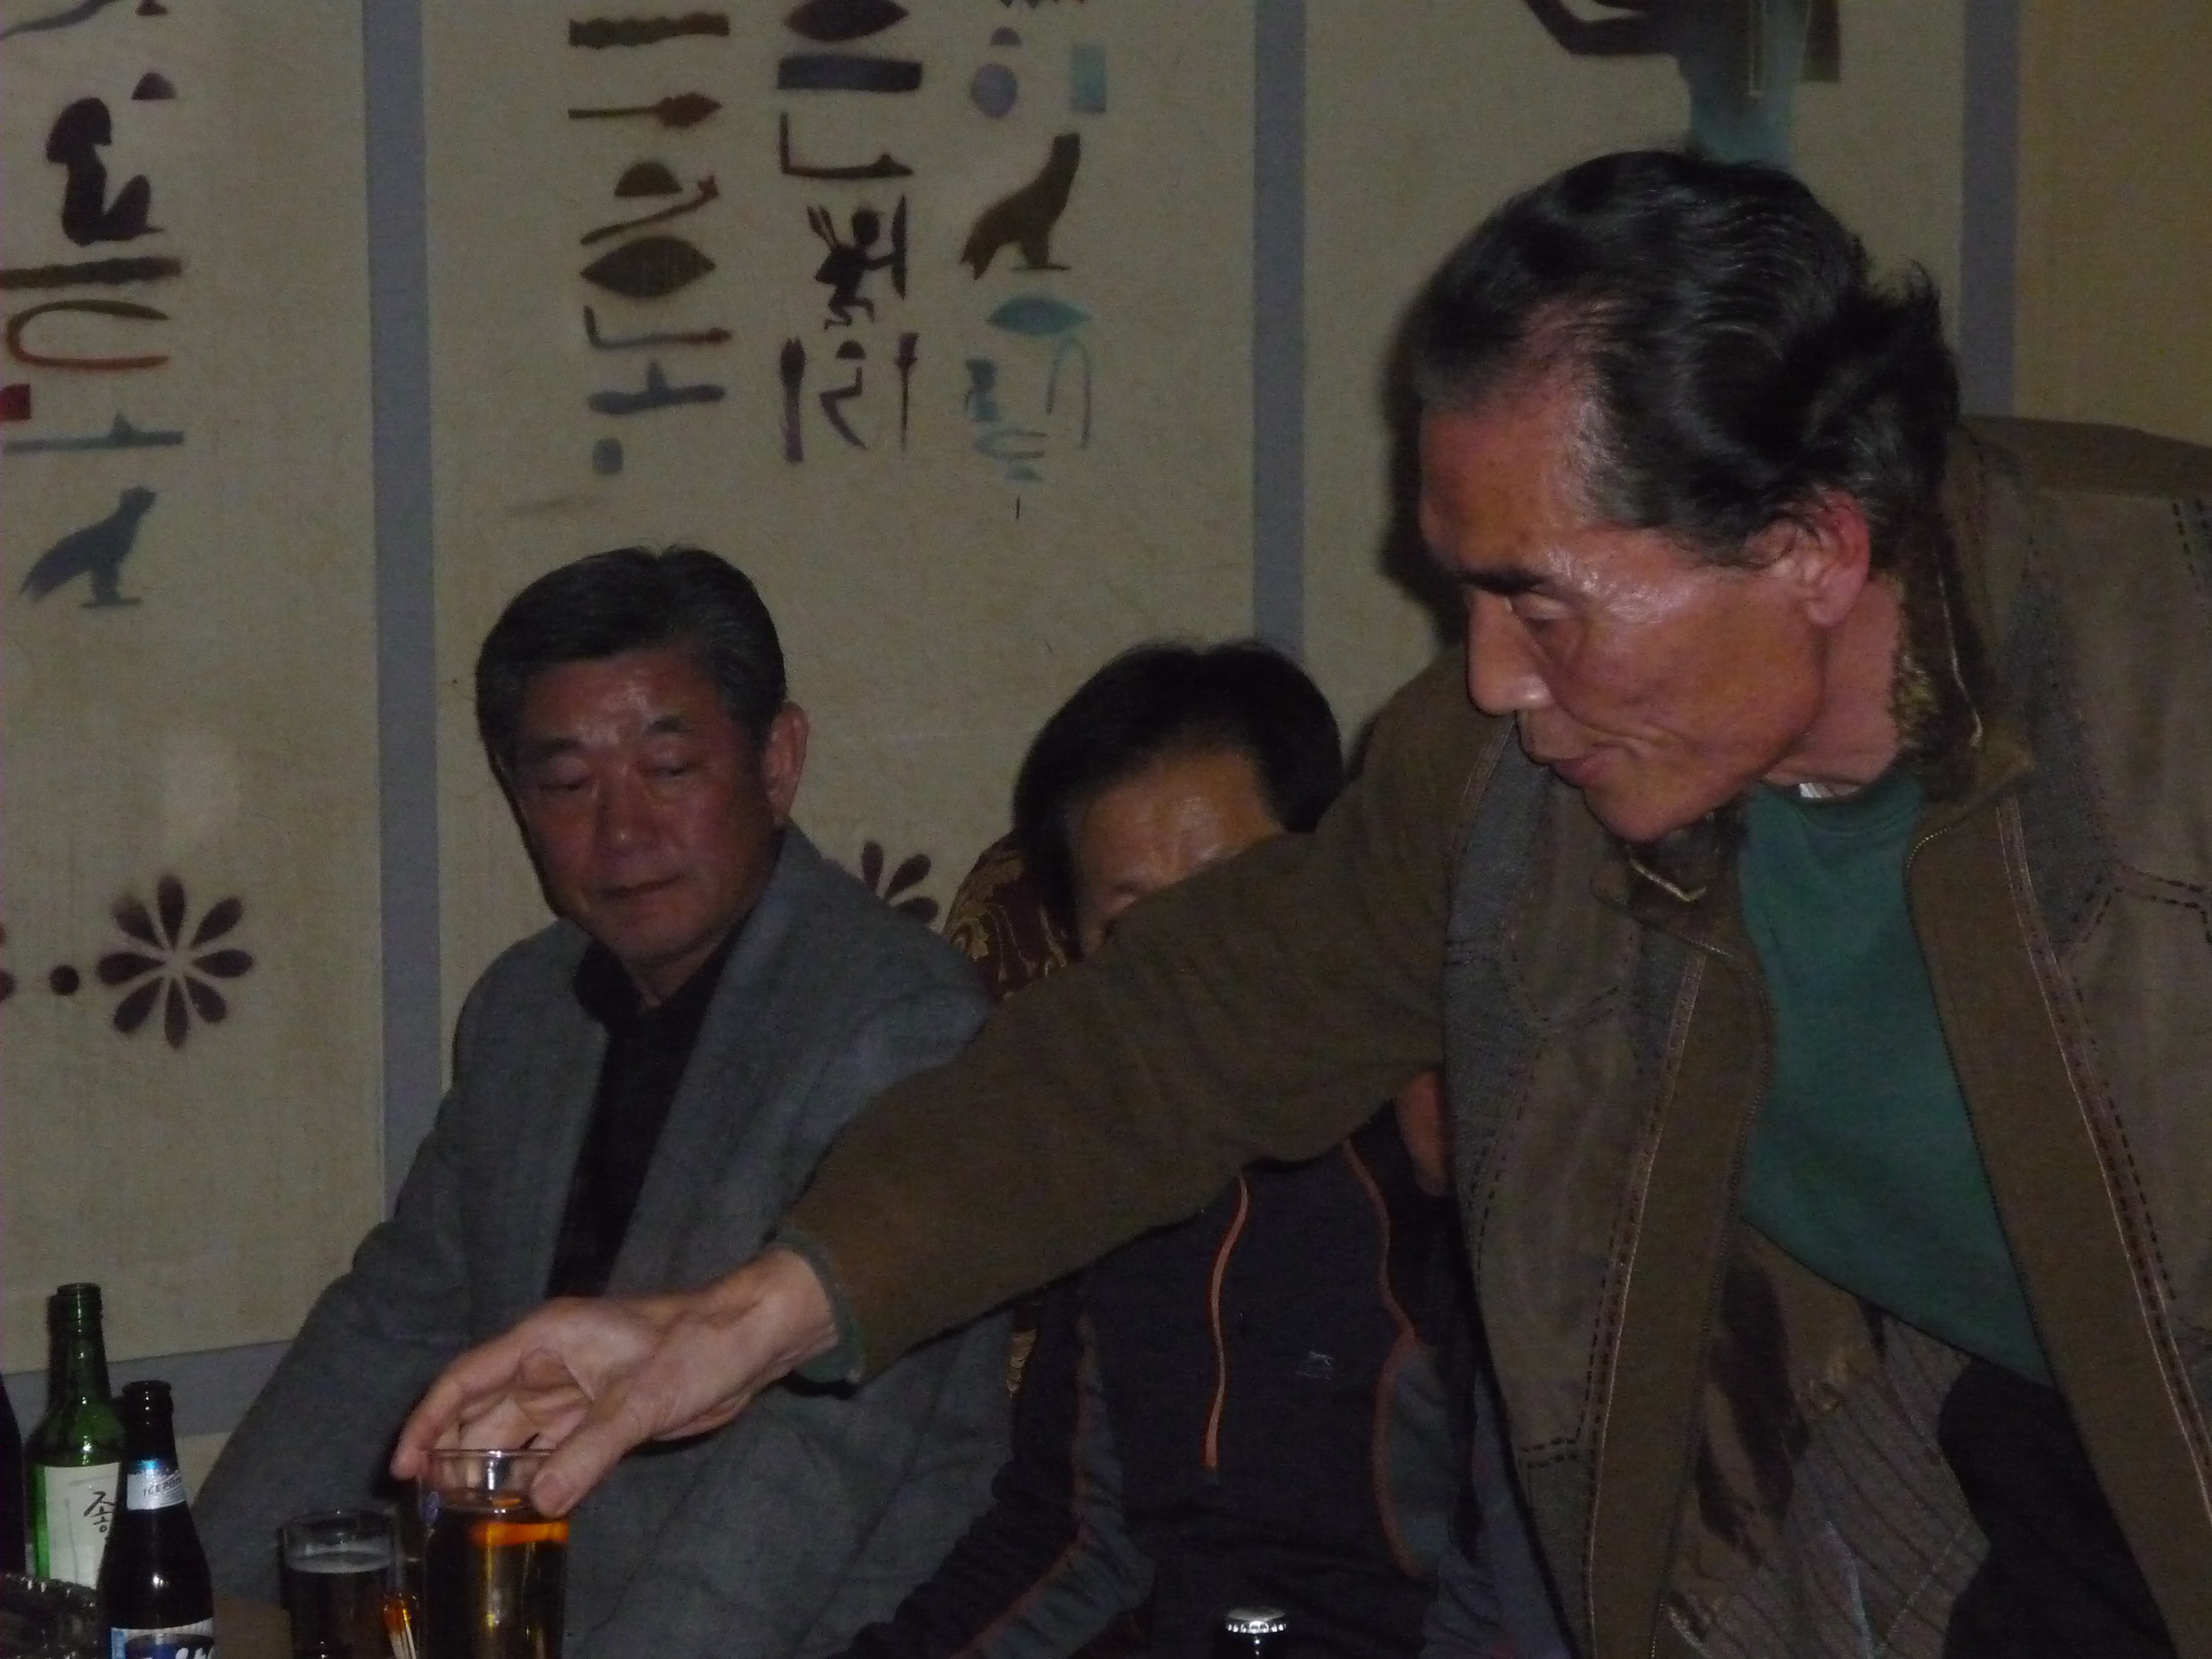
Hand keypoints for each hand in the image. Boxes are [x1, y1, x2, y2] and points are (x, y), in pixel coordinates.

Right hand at [389, 1247, 839, 1514]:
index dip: (429, 1420)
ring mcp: (572, 1393)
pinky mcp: (597, 1418)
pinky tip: (517, 1509)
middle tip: (434, 1506)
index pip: (466, 1378)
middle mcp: (547, 1365)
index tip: (404, 1467)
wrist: (750, 1344)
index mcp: (545, 1340)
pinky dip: (532, 1478)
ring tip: (465, 1515)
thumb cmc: (696, 1346)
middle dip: (455, 1455)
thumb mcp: (641, 1399)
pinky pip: (549, 1451)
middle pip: (482, 1413)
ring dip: (491, 1471)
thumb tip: (539, 1503)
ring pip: (513, 1436)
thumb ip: (589, 1452)